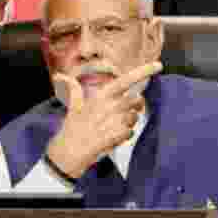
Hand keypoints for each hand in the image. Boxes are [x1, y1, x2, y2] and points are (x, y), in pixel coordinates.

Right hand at [44, 61, 162, 178]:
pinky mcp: (117, 136)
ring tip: (115, 127)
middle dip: (136, 106)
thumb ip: (72, 89)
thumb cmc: (72, 128)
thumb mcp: (73, 106)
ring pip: (135, 117)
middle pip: (136, 100)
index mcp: (101, 96)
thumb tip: (59, 76)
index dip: (144, 71)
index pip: (126, 80)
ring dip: (129, 122)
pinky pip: (131, 132)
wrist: (69, 153)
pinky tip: (113, 137)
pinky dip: (125, 135)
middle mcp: (110, 106)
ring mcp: (114, 121)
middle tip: (127, 111)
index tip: (159, 65)